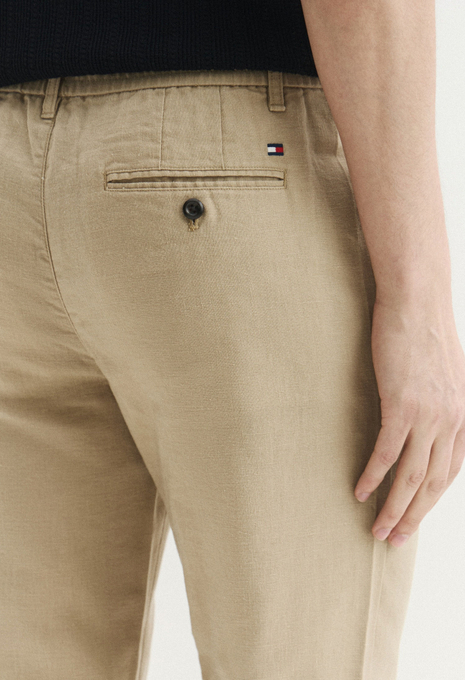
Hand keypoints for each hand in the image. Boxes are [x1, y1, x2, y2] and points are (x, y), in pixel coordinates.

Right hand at [354, 295, 464, 546]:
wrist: (417, 302)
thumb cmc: (427, 334)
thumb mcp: (450, 375)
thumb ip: (446, 404)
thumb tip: (430, 423)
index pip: (449, 473)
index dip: (430, 502)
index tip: (413, 519)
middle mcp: (453, 422)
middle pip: (432, 483)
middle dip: (414, 517)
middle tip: (394, 539)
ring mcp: (429, 415)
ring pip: (411, 476)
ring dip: (394, 508)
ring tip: (378, 530)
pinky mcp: (402, 405)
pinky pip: (386, 452)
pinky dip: (374, 476)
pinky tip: (360, 491)